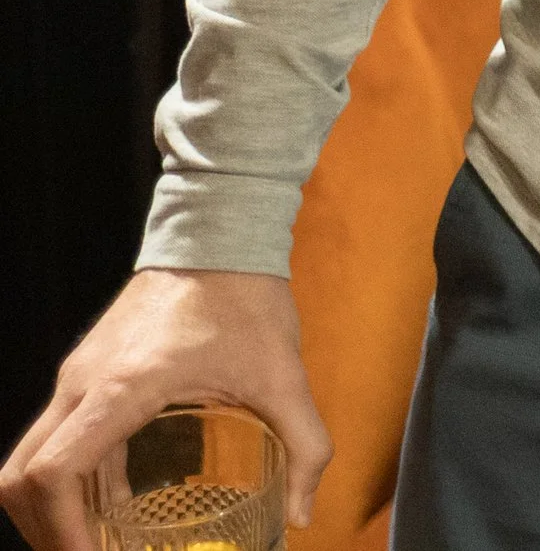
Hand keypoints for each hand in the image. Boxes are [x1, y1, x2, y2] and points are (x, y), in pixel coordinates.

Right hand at [0, 270, 328, 549]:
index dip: (61, 532)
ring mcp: (80, 372)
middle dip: (45, 531)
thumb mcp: (283, 375)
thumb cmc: (248, 296)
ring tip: (99, 544)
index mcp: (122, 386)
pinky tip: (112, 504)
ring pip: (31, 458)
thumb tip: (303, 514)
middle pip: (21, 477)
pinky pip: (58, 436)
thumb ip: (305, 445)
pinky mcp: (88, 367)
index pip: (53, 473)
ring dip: (53, 508)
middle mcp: (84, 381)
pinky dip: (72, 477)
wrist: (223, 226)